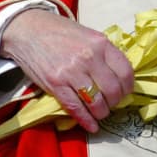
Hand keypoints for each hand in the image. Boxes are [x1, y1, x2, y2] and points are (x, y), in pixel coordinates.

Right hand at [0, 9, 134, 131]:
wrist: (28, 30)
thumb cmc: (60, 31)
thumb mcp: (89, 35)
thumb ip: (104, 53)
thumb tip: (118, 76)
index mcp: (101, 44)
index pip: (125, 72)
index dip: (128, 87)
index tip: (125, 92)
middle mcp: (89, 58)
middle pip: (113, 90)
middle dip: (115, 102)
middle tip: (112, 104)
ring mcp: (72, 72)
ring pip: (96, 102)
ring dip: (101, 112)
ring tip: (101, 113)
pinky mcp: (55, 84)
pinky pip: (75, 108)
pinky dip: (85, 120)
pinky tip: (91, 126)